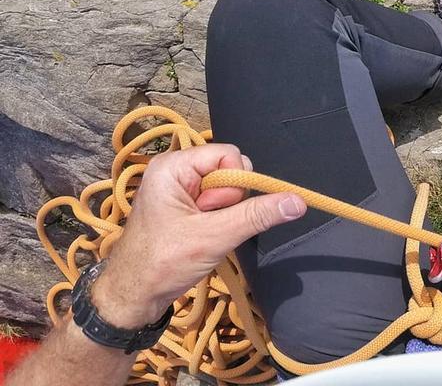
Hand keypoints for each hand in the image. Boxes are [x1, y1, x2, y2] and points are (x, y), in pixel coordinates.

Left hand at [92, 145, 305, 326]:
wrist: (131, 300)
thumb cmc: (163, 264)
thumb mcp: (214, 237)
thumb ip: (256, 215)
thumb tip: (298, 202)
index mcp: (173, 165)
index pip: (228, 154)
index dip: (234, 182)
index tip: (217, 211)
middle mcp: (175, 169)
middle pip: (228, 169)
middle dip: (228, 200)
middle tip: (206, 226)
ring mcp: (178, 187)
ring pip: (226, 187)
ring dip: (223, 213)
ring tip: (201, 234)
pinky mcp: (183, 204)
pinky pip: (216, 201)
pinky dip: (217, 219)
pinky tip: (202, 236)